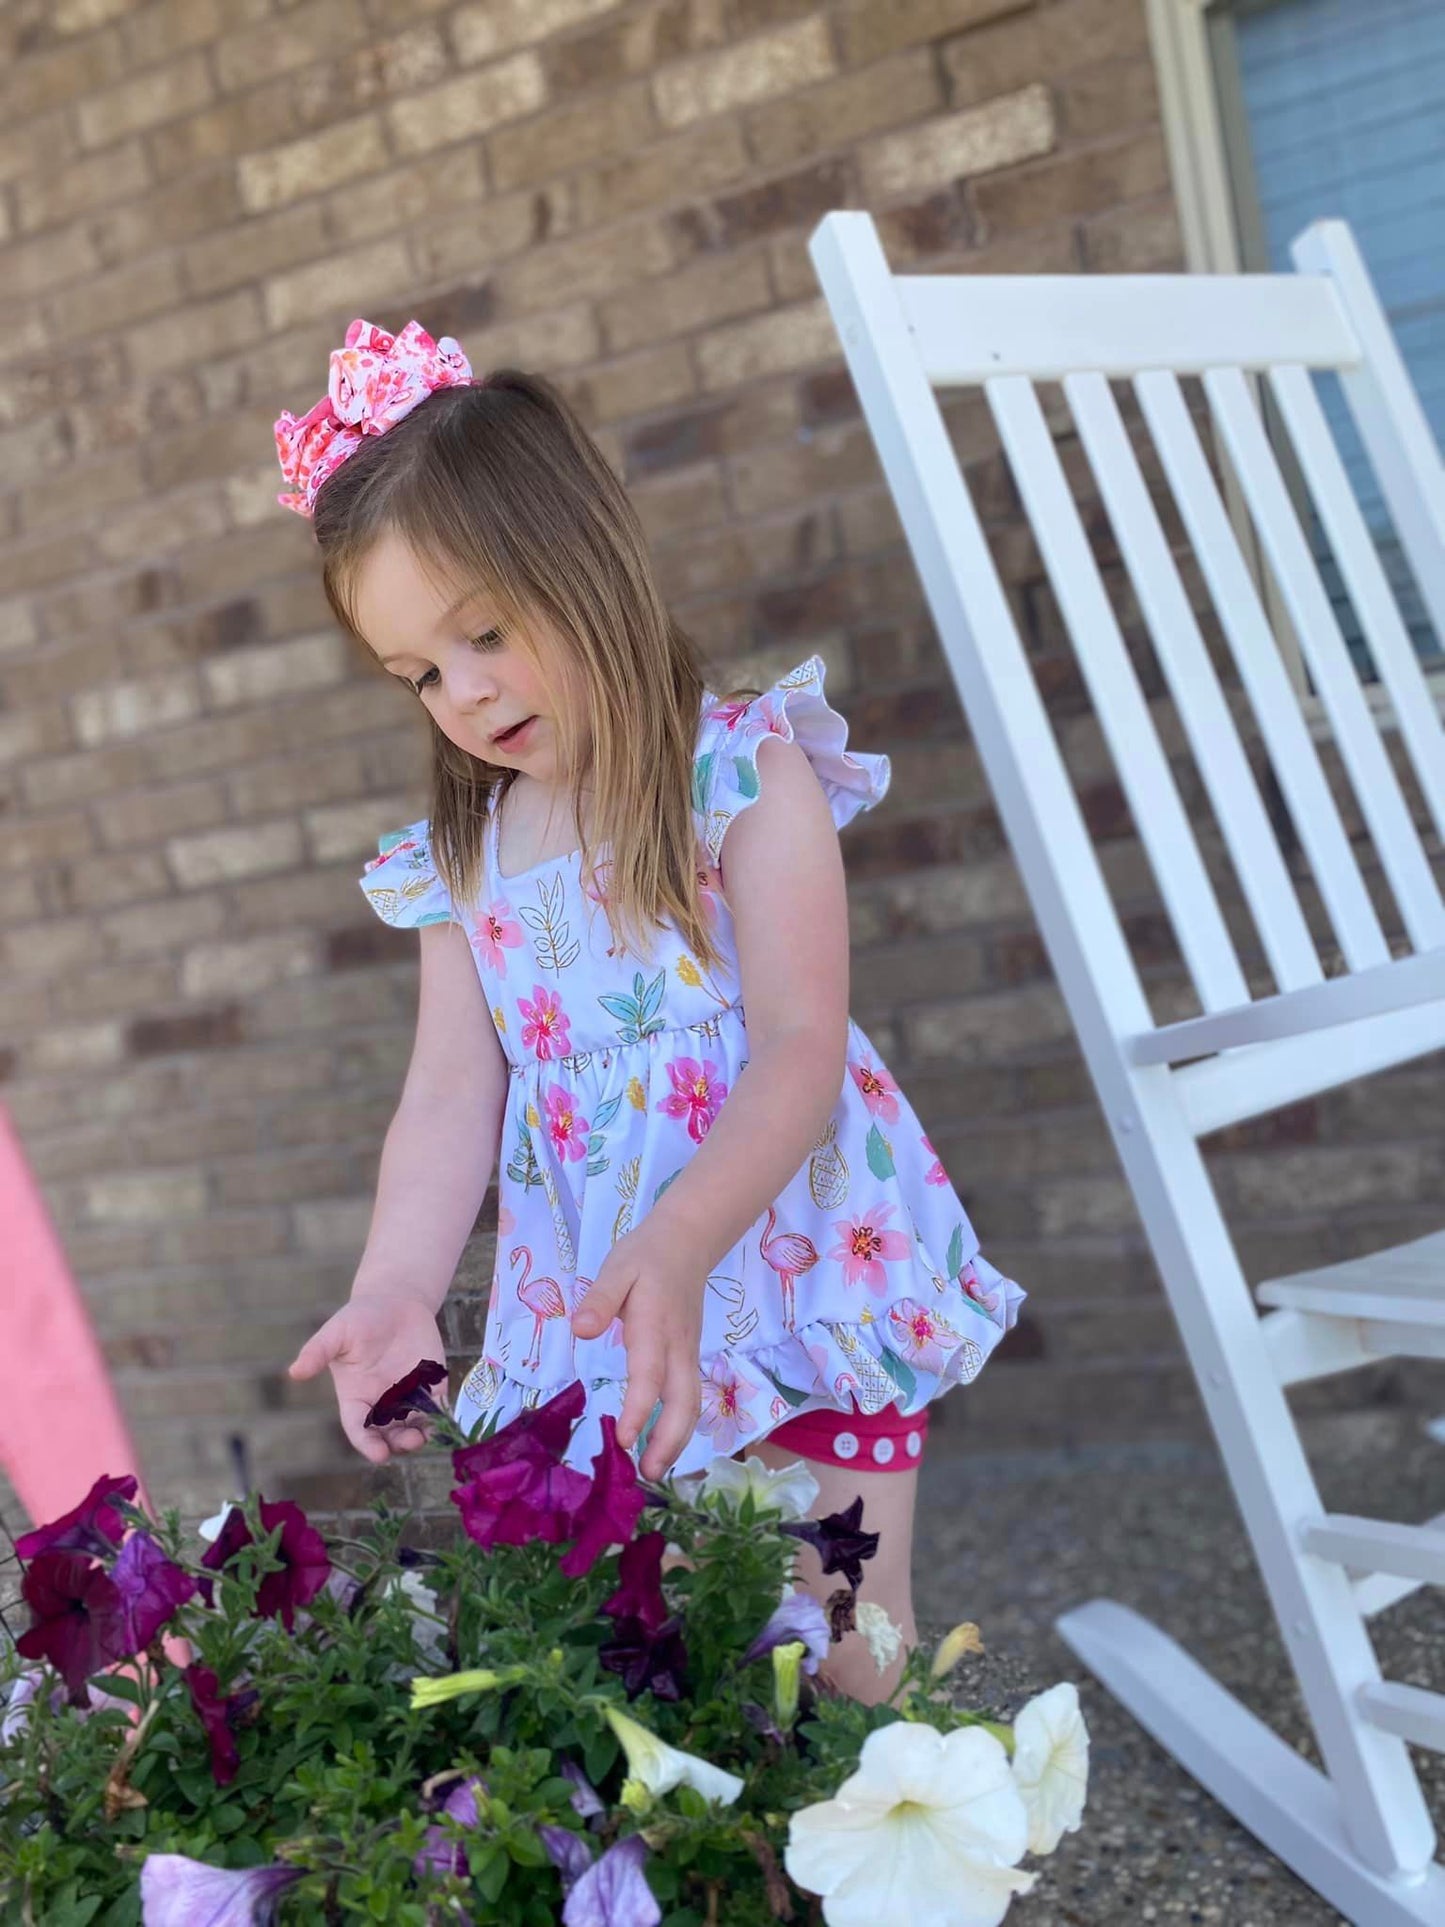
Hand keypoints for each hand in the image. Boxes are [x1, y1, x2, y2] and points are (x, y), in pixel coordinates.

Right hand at [287, 1292, 447, 1466]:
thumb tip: (294, 1371)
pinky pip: (437, 1409)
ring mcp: (408, 1397)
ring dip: (420, 1435)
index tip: (378, 1454)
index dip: (367, 1444)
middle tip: (410, 1442)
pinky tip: (446, 1421)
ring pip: (414, 1427)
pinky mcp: (431, 1387)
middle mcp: (382, 1404)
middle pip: (388, 1434)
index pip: (359, 1428)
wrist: (395, 1302)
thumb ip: (318, 1352)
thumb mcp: (337, 1332)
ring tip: (426, 1435)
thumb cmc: (360, 1318)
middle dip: (398, 1443)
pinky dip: (441, 1418)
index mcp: (356, 1398)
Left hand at [571, 1226, 702, 1481]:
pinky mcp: (689, 1355)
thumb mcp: (616, 1268)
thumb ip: (599, 1299)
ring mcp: (688, 1352)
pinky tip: (664, 1442)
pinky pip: (690, 1395)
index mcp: (655, 1326)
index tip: (622, 1440)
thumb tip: (580, 1330)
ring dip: (678, 1439)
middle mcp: (678, 1346)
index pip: (649, 1376)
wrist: (689, 1240)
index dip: (638, 1411)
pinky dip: (681, 1424)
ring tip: (655, 1468)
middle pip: (684, 1401)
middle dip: (670, 1440)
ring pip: (692, 1403)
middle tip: (648, 1473)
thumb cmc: (646, 1256)